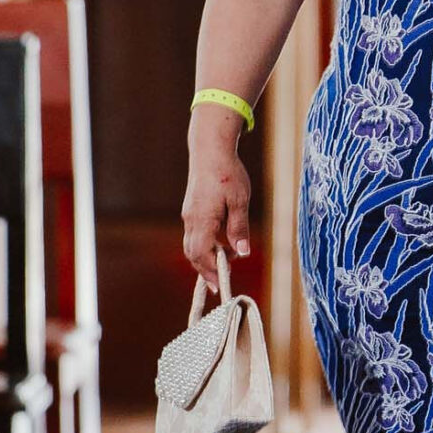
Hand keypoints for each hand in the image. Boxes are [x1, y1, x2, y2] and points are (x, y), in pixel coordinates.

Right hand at [181, 111, 252, 289]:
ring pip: (192, 245)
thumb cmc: (228, 173)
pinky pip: (194, 235)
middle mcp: (191, 219)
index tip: (222, 282)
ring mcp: (189, 215)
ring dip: (206, 257)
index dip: (210, 271)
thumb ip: (240, 228)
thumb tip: (242, 253)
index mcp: (202, 219)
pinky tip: (220, 245)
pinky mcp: (192, 210)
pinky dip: (205, 246)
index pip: (200, 253)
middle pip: (192, 253)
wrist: (210, 150)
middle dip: (206, 270)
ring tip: (226, 262)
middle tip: (222, 280)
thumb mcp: (240, 201)